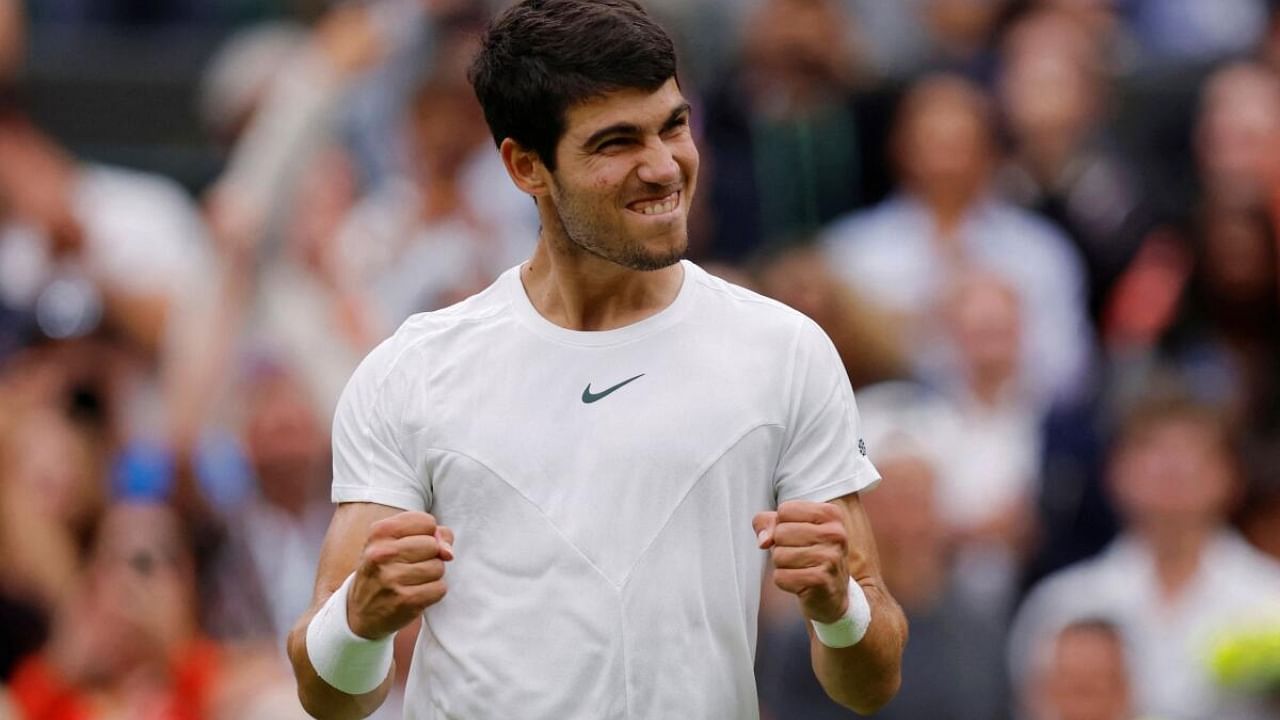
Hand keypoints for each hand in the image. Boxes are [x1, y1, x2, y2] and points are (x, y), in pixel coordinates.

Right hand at [347, 511, 453, 639]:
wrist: (360, 611)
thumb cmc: (385, 569)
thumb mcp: (396, 542)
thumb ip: (432, 535)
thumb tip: (448, 552)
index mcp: (380, 532)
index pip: (427, 522)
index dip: (427, 535)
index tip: (411, 545)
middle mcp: (382, 553)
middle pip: (433, 545)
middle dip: (430, 556)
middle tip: (409, 566)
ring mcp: (392, 578)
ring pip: (438, 567)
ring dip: (432, 576)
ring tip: (411, 581)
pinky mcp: (405, 600)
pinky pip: (440, 588)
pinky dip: (433, 592)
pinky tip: (415, 594)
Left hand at [754, 501, 849, 623]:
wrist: (832, 594)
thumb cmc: (808, 554)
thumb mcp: (789, 528)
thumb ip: (768, 522)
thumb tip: (763, 541)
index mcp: (831, 514)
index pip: (784, 510)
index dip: (782, 525)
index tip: (799, 536)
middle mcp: (835, 533)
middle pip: (780, 532)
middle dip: (781, 547)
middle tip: (800, 556)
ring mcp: (831, 557)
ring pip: (778, 555)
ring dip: (783, 565)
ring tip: (802, 568)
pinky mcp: (821, 580)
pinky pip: (780, 576)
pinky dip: (784, 581)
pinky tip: (801, 582)